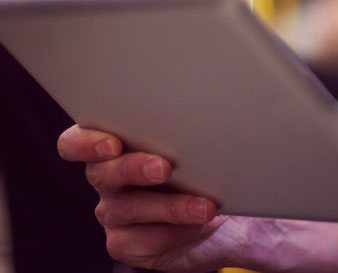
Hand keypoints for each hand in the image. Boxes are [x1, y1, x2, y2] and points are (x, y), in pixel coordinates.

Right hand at [58, 125, 243, 271]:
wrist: (226, 220)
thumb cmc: (209, 173)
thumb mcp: (199, 148)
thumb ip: (184, 136)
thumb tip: (197, 127)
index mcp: (115, 147)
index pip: (76, 142)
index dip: (85, 143)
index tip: (112, 144)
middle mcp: (107, 179)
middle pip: (101, 172)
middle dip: (133, 168)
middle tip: (164, 168)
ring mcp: (113, 212)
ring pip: (127, 208)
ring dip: (169, 206)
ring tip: (203, 206)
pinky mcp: (124, 243)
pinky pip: (141, 239)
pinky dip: (174, 232)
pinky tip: (197, 225)